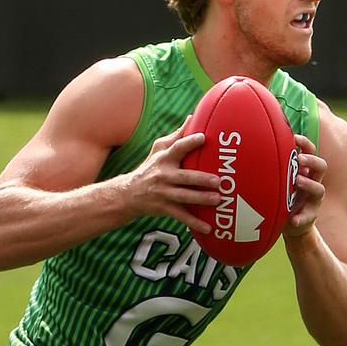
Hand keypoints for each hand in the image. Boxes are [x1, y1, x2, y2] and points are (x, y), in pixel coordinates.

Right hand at [121, 119, 219, 233]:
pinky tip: (208, 227)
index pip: (177, 148)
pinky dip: (195, 223)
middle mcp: (163, 175)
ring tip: (218, 200)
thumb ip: (176, 136)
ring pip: (184, 197)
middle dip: (201, 179)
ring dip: (201, 199)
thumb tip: (192, 117)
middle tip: (218, 180)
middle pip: (184, 177)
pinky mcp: (164, 208)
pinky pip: (181, 216)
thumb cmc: (150, 167)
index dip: (190, 142)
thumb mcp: (159, 150)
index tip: (203, 137)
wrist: (128, 194)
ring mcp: (163, 193)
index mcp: (164, 159)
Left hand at [283, 134, 327, 237]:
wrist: (289, 224)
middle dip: (312, 160)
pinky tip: (293, 219)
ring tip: (297, 181)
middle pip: (321, 167)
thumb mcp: (278, 179)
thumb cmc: (282, 195)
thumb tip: (254, 146)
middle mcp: (312, 182)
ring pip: (319, 189)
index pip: (310, 152)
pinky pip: (308, 217)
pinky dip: (301, 218)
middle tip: (299, 159)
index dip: (305, 143)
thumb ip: (273, 166)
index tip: (294, 137)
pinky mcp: (310, 216)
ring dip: (309, 184)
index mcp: (305, 171)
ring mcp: (313, 199)